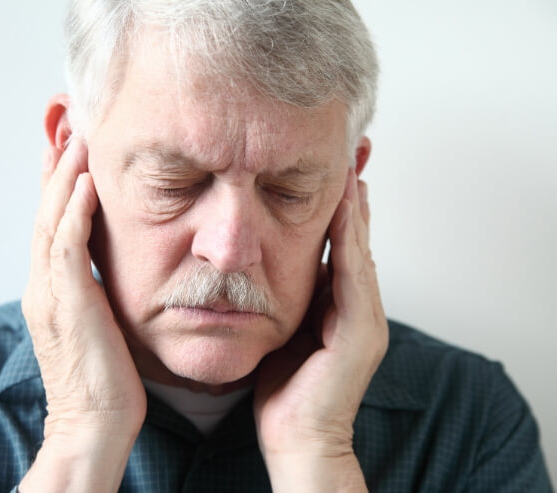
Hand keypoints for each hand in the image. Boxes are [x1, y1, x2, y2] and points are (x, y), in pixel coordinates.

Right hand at [19, 140, 145, 491]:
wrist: (94, 423)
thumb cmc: (106, 378)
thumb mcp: (100, 324)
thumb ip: (99, 292)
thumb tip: (114, 270)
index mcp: (53, 289)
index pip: (53, 223)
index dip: (58, 184)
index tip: (71, 149)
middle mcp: (44, 285)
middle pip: (46, 212)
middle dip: (56, 166)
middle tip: (67, 125)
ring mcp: (50, 293)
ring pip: (51, 221)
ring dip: (63, 176)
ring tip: (75, 137)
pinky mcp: (67, 304)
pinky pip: (66, 248)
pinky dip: (73, 212)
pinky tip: (84, 183)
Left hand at [254, 168, 388, 491]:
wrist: (297, 439)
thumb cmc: (284, 390)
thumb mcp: (282, 332)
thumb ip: (284, 299)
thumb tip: (265, 267)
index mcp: (338, 306)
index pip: (340, 245)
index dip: (339, 207)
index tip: (331, 168)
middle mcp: (358, 307)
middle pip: (357, 239)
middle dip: (354, 195)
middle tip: (354, 150)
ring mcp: (365, 319)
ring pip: (360, 250)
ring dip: (355, 208)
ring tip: (351, 166)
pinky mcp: (361, 333)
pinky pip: (354, 276)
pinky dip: (349, 240)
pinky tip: (345, 208)